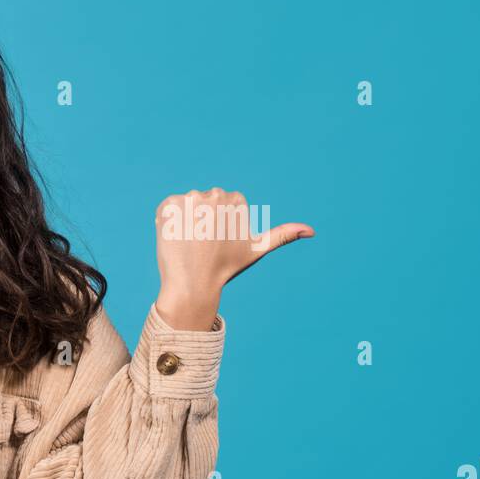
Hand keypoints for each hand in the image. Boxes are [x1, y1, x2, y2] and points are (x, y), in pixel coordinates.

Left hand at [154, 188, 313, 328]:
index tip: (220, 241)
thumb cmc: (227, 267)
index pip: (222, 204)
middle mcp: (213, 194)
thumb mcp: (257, 249)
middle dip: (203, 220)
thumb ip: (283, 235)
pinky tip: (176, 238)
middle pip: (204, 202)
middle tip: (204, 244)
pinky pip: (168, 209)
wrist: (194, 284)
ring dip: (186, 221)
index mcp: (235, 199)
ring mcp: (188, 199)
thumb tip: (312, 230)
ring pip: (186, 206)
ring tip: (190, 243)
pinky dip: (169, 222)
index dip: (220, 225)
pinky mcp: (167, 205)